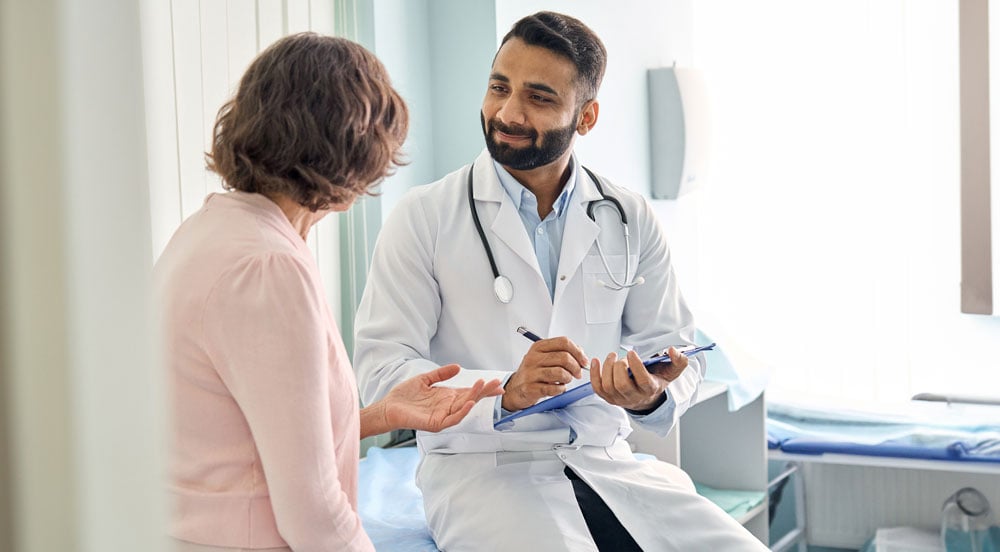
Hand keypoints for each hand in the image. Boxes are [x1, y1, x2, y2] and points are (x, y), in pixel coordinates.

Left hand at [382, 364, 502, 432]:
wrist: (389, 407)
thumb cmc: (405, 396)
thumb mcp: (425, 379)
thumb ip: (441, 373)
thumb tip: (458, 367)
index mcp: (447, 397)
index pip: (469, 392)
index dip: (483, 388)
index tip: (497, 383)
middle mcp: (448, 407)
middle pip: (471, 398)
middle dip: (484, 391)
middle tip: (498, 384)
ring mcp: (443, 416)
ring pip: (464, 407)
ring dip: (475, 397)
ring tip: (483, 386)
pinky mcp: (436, 423)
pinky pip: (453, 419)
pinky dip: (462, 411)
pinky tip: (469, 402)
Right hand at [502, 336, 587, 410]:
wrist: (515, 389)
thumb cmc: (533, 372)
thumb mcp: (544, 357)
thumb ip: (562, 352)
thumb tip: (580, 352)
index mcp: (538, 347)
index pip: (563, 342)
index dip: (578, 351)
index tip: (583, 361)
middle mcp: (534, 358)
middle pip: (564, 357)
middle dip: (576, 367)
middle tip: (577, 373)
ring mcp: (531, 373)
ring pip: (560, 372)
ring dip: (568, 378)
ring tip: (566, 380)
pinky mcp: (531, 388)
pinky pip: (554, 388)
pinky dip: (561, 389)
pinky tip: (558, 388)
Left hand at [590, 347, 687, 411]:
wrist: (647, 397)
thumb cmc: (657, 380)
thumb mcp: (672, 371)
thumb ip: (678, 360)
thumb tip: (672, 350)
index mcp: (650, 389)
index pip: (642, 381)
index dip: (636, 366)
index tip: (632, 353)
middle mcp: (634, 397)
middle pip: (622, 385)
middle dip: (619, 367)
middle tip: (621, 358)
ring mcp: (620, 399)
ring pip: (609, 386)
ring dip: (607, 368)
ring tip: (612, 356)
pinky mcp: (609, 398)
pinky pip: (598, 388)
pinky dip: (594, 374)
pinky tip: (596, 362)